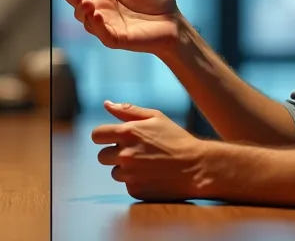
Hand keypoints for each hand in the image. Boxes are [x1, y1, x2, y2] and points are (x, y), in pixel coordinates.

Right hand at [56, 0, 183, 56]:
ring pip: (86, 19)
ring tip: (86, 2)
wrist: (175, 22)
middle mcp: (102, 8)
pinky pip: (102, 33)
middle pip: (78, 2)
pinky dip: (96, 25)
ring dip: (82, 10)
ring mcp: (107, 24)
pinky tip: (96, 14)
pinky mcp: (117, 38)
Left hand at [92, 101, 212, 201]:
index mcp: (127, 133)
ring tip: (148, 164)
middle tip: (135, 153)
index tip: (111, 139)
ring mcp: (130, 175)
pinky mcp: (136, 191)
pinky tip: (153, 176)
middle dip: (114, 154)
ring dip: (126, 169)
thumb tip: (106, 104)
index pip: (96, 136)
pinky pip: (128, 185)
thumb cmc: (177, 139)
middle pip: (102, 156)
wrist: (197, 167)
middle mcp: (125, 154)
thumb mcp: (156, 117)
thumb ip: (128, 110)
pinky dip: (137, 181)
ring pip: (115, 172)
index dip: (103, 137)